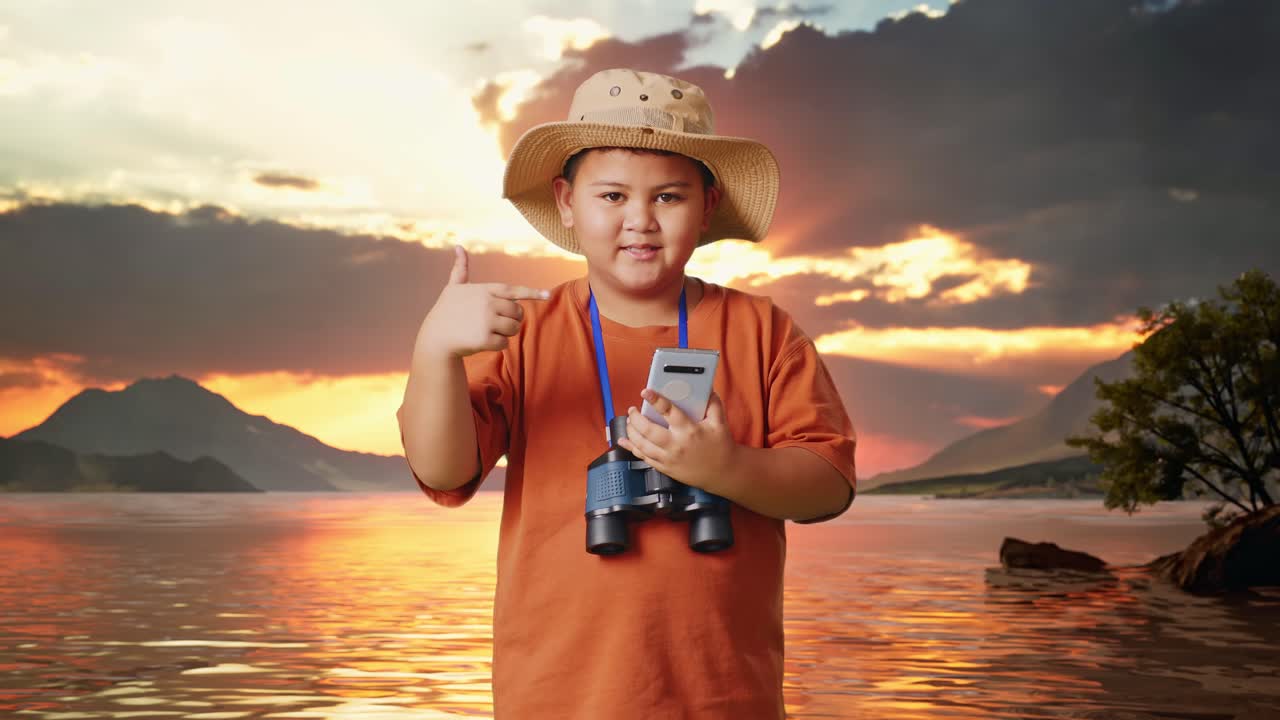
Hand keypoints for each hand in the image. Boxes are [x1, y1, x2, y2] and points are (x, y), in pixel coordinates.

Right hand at [418, 245, 550, 358]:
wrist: (435, 338)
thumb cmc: (446, 311)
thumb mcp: (453, 288)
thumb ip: (460, 269)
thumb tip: (458, 246)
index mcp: (484, 289)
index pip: (513, 291)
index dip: (532, 293)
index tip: (548, 295)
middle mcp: (487, 303)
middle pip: (517, 313)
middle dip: (512, 319)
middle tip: (494, 322)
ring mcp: (487, 320)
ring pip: (514, 328)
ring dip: (505, 333)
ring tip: (486, 331)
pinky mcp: (485, 338)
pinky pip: (504, 344)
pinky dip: (496, 345)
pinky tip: (481, 342)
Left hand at [618, 389, 738, 493]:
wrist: (723, 473)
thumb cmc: (721, 447)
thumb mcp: (720, 423)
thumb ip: (713, 404)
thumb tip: (707, 389)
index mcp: (690, 430)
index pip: (670, 412)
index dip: (656, 400)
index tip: (646, 392)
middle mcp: (677, 445)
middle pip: (649, 430)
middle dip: (636, 418)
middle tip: (632, 410)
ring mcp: (669, 458)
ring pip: (642, 445)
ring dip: (632, 432)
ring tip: (629, 421)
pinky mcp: (665, 468)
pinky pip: (644, 458)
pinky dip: (632, 448)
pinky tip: (624, 441)